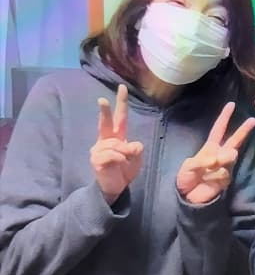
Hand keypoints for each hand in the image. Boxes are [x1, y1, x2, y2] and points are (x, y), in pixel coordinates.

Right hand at [90, 85, 143, 204]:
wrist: (114, 187)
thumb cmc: (125, 170)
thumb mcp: (136, 159)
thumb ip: (136, 149)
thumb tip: (130, 145)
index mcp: (116, 137)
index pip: (120, 117)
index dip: (121, 102)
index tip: (122, 87)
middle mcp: (105, 140)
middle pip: (106, 122)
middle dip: (104, 111)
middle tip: (102, 100)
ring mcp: (99, 149)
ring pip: (118, 145)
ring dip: (126, 155)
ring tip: (123, 163)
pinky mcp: (96, 159)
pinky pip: (114, 155)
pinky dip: (121, 161)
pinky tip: (117, 166)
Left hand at [176, 102, 254, 203]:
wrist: (189, 198)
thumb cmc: (186, 179)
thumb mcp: (188, 167)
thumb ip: (202, 161)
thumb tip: (217, 158)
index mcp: (209, 148)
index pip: (219, 130)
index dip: (224, 118)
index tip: (231, 105)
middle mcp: (219, 155)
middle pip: (234, 140)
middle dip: (243, 130)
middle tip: (253, 120)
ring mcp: (225, 166)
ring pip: (230, 157)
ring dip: (222, 159)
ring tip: (211, 166)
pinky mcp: (227, 178)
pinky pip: (225, 172)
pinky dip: (216, 175)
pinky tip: (209, 180)